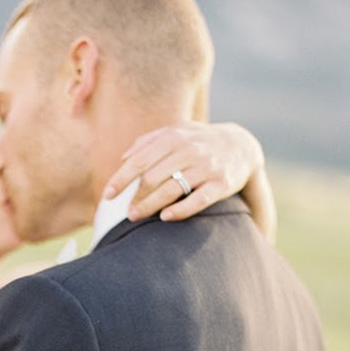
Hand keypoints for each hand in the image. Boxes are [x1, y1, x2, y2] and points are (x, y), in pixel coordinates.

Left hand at [102, 121, 261, 224]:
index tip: (107, 195)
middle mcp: (190, 150)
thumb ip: (148, 142)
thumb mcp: (175, 133)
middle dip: (135, 196)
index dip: (120, 179)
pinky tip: (165, 217)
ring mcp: (207, 167)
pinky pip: (199, 199)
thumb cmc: (198, 142)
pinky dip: (181, 209)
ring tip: (134, 217)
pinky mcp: (222, 183)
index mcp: (174, 138)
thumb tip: (123, 158)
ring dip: (149, 206)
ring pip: (171, 189)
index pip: (139, 161)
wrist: (242, 146)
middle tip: (126, 211)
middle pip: (152, 178)